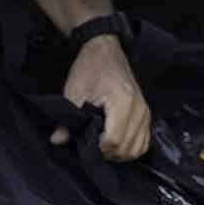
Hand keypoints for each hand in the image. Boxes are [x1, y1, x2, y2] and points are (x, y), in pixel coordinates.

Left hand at [55, 34, 150, 161]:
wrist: (105, 50)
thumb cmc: (90, 68)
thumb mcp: (73, 92)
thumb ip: (66, 120)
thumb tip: (57, 140)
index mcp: (123, 102)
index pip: (114, 140)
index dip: (98, 148)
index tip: (86, 141)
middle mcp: (139, 109)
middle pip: (127, 149)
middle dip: (107, 153)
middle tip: (92, 145)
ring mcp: (145, 112)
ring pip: (137, 149)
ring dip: (119, 154)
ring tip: (102, 146)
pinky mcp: (146, 114)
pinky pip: (144, 142)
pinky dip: (130, 149)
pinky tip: (115, 144)